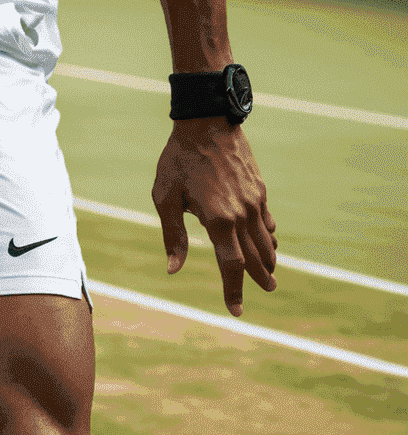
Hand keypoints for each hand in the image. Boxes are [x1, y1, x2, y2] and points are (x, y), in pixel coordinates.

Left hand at [153, 118, 276, 314]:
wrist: (206, 123)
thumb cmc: (179, 160)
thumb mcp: (165, 196)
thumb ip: (171, 234)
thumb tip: (172, 269)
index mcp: (218, 220)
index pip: (231, 266)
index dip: (234, 291)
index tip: (236, 311)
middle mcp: (241, 215)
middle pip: (255, 258)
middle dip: (259, 279)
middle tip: (266, 291)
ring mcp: (254, 202)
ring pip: (266, 241)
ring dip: (268, 260)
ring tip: (270, 273)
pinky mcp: (259, 190)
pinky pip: (267, 220)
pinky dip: (269, 235)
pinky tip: (268, 240)